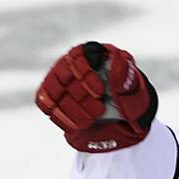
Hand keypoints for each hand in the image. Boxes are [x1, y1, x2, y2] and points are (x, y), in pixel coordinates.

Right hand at [35, 42, 157, 151]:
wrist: (123, 116)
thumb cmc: (129, 98)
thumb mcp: (134, 88)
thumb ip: (125, 74)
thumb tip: (117, 56)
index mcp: (93, 54)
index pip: (78, 57)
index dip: (85, 75)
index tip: (100, 92)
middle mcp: (72, 64)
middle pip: (63, 76)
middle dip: (81, 97)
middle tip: (99, 110)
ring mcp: (60, 80)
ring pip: (53, 91)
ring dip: (72, 109)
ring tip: (92, 119)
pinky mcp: (52, 97)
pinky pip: (45, 103)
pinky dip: (61, 117)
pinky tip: (80, 124)